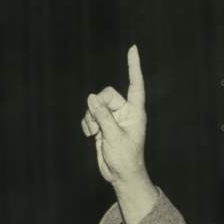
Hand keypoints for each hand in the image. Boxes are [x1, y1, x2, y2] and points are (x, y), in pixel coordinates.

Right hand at [81, 45, 147, 185]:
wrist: (121, 175)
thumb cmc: (125, 158)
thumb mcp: (114, 136)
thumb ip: (103, 116)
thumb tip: (91, 97)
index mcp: (135, 112)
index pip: (135, 85)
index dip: (134, 67)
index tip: (133, 49)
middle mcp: (125, 112)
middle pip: (106, 94)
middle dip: (97, 107)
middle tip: (97, 125)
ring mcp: (113, 118)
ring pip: (95, 105)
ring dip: (90, 117)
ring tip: (95, 133)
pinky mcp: (103, 125)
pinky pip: (90, 115)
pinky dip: (87, 123)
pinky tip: (90, 135)